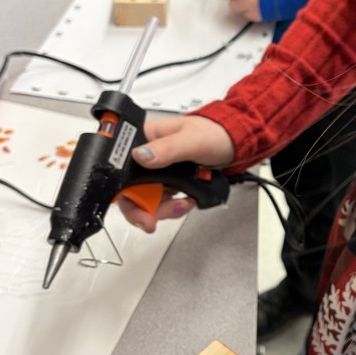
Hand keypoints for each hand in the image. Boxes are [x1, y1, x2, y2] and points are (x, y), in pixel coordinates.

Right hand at [118, 115, 234, 232]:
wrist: (234, 144)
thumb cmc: (214, 133)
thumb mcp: (190, 140)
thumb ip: (166, 149)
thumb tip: (140, 155)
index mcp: (143, 138)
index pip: (121, 169)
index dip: (124, 191)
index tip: (135, 206)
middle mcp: (146, 156)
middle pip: (131, 190)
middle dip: (143, 209)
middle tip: (151, 221)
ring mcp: (158, 171)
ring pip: (147, 200)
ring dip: (162, 209)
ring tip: (182, 204)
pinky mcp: (169, 182)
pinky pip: (163, 202)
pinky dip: (173, 207)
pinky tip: (187, 200)